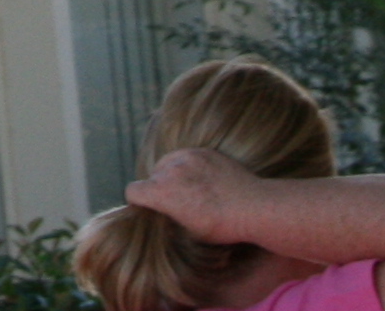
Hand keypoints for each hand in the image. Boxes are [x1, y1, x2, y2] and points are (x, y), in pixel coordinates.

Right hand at [126, 147, 267, 244]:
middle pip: (152, 176)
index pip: (133, 191)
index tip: (150, 208)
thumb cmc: (220, 226)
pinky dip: (190, 166)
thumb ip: (168, 218)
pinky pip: (186, 156)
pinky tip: (205, 179)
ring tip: (192, 188)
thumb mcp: (188, 233)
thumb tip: (162, 215)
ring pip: (168, 163)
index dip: (139, 201)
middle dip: (159, 188)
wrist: (251, 206)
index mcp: (161, 192)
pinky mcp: (203, 151)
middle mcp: (169, 169)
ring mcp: (186, 156)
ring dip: (173, 174)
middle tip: (178, 201)